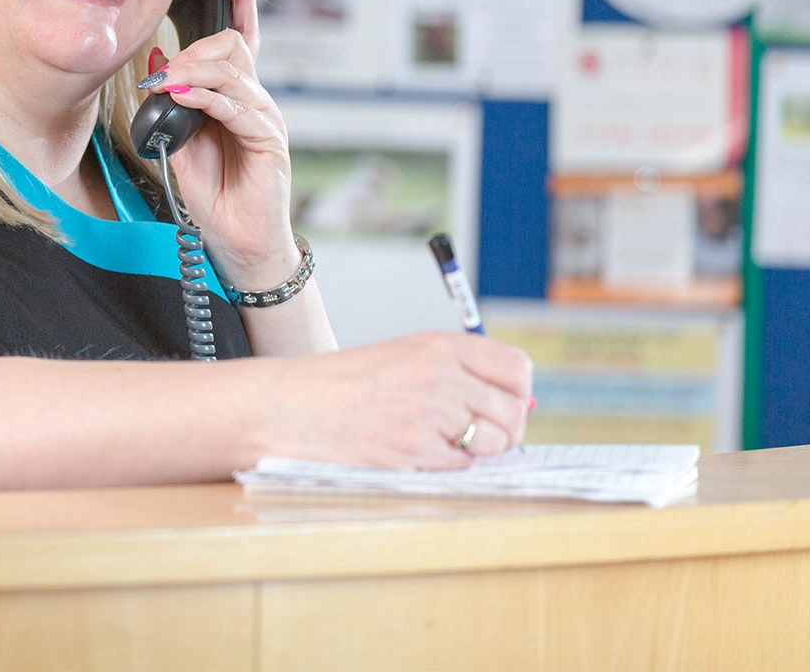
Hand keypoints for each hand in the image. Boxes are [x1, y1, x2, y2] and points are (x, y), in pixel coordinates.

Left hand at [144, 0, 293, 289]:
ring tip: (167, 88)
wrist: (236, 241)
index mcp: (235, 95)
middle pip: (232, 45)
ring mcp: (264, 117)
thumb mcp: (180, 144)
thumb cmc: (211, 195)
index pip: (241, 36)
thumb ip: (172, 107)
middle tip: (162, 75)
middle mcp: (254, 99)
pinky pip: (237, 103)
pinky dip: (207, 96)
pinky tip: (185, 98)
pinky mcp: (268, 138)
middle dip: (194, 49)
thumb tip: (157, 68)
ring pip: (232, 70)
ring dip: (192, 72)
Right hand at [253, 332, 534, 467]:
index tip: (503, 404)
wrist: (291, 405)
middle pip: (513, 410)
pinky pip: (462, 465)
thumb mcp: (403, 357)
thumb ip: (457, 373)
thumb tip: (517, 409)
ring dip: (479, 450)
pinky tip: (416, 451)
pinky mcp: (415, 447)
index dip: (517, 391)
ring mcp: (428, 412)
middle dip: (506, 429)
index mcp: (438, 345)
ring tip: (442, 443)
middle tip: (480, 436)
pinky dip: (447, 464)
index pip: (515, 367)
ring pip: (495, 441)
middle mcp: (438, 373)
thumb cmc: (345, 384)